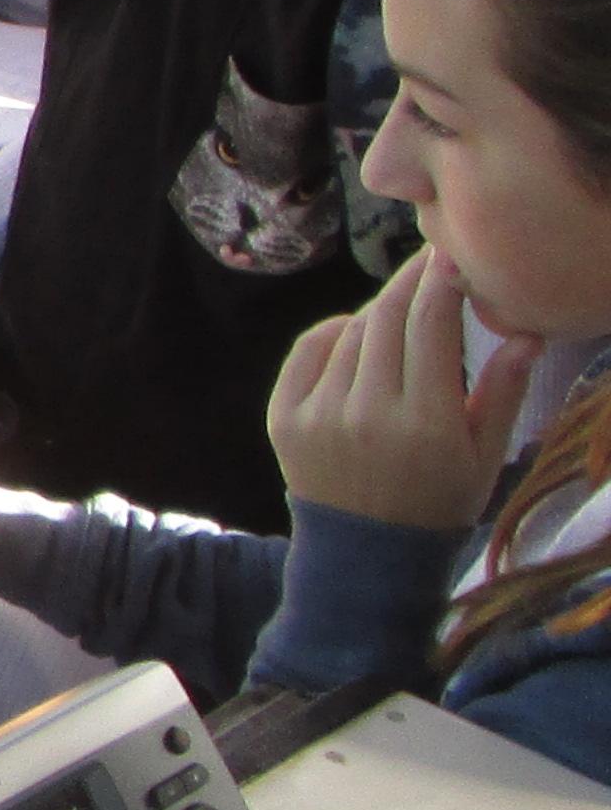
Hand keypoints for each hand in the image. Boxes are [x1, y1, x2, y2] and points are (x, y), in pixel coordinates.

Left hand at [271, 249, 540, 535]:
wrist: (365, 554)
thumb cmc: (439, 500)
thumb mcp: (485, 455)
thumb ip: (504, 391)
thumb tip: (527, 333)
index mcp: (427, 422)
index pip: (431, 325)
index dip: (441, 281)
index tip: (450, 255)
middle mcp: (368, 412)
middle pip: (387, 318)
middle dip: (410, 281)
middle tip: (427, 262)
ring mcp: (319, 414)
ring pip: (351, 332)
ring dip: (378, 313)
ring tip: (400, 311)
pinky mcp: (283, 418)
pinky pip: (308, 350)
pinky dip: (333, 332)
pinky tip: (355, 333)